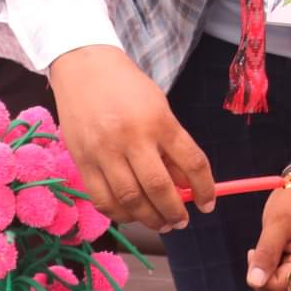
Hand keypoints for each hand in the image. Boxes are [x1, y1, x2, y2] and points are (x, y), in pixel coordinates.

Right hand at [50, 45, 214, 233]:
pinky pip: (102, 199)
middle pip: (159, 187)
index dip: (205, 189)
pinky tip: (131, 214)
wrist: (84, 67)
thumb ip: (173, 147)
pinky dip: (120, 214)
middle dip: (175, 211)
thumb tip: (187, 185)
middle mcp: (132, 137)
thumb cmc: (128, 88)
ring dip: (149, 219)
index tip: (208, 204)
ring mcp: (104, 151)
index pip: (192, 162)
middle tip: (182, 221)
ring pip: (130, 199)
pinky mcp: (82, 161)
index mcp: (159, 121)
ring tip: (160, 223)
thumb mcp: (160, 108)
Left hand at [248, 186, 290, 290]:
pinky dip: (279, 257)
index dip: (260, 277)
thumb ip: (267, 253)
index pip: (278, 287)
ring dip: (272, 263)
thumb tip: (253, 282)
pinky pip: (290, 265)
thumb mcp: (278, 223)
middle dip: (266, 270)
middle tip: (258, 247)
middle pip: (282, 285)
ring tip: (272, 239)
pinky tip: (278, 241)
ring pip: (284, 276)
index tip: (253, 252)